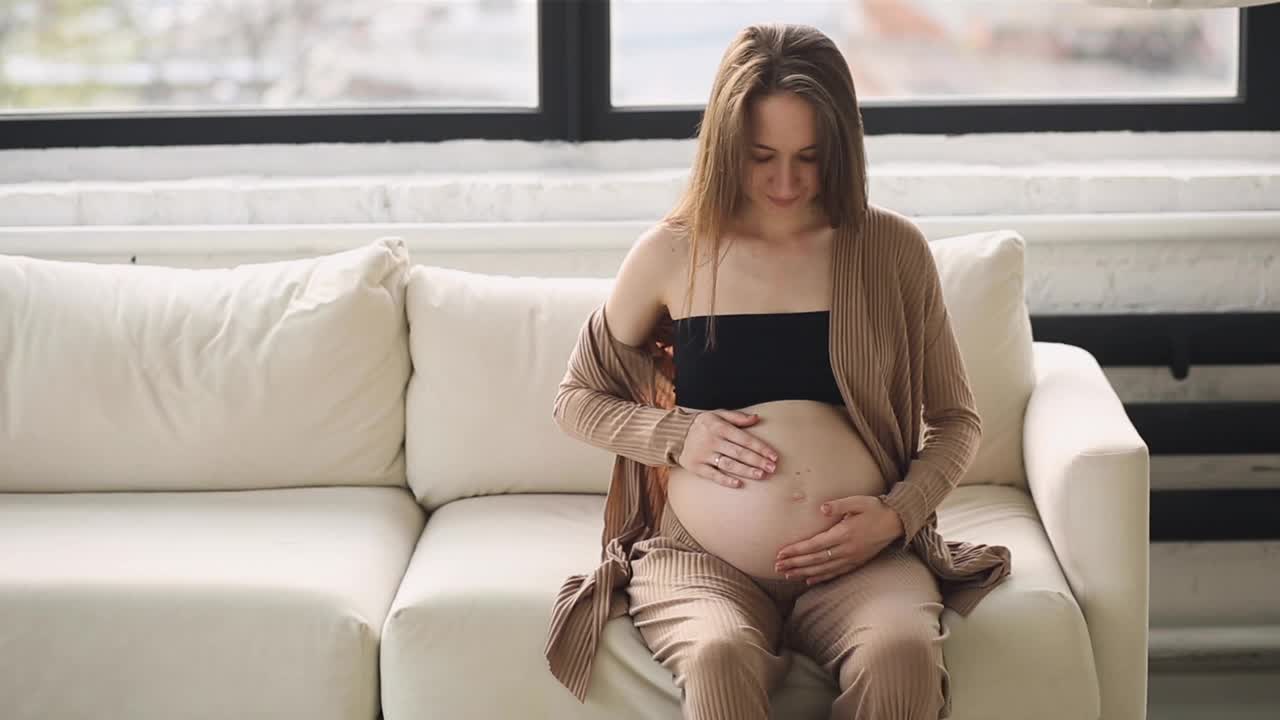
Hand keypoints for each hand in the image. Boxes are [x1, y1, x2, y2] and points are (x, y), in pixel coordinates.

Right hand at [676, 410, 778, 487]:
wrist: (674, 434)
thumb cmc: (702, 425)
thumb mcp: (717, 415)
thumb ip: (737, 417)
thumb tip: (757, 418)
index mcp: (719, 427)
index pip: (744, 438)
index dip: (760, 447)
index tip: (773, 456)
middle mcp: (712, 441)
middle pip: (739, 453)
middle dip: (757, 461)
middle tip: (772, 468)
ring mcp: (703, 455)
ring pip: (728, 464)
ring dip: (746, 470)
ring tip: (761, 475)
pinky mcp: (696, 467)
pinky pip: (712, 475)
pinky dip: (725, 480)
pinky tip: (738, 483)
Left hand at [773, 495, 904, 584]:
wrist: (897, 522)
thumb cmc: (875, 508)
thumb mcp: (858, 501)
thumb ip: (839, 505)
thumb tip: (822, 508)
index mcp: (844, 534)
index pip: (814, 545)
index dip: (796, 550)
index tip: (781, 554)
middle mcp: (846, 549)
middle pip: (815, 560)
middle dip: (795, 564)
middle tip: (777, 567)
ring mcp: (852, 558)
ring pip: (823, 569)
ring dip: (803, 572)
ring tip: (787, 575)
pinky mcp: (856, 562)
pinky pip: (835, 573)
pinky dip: (821, 577)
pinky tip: (808, 580)